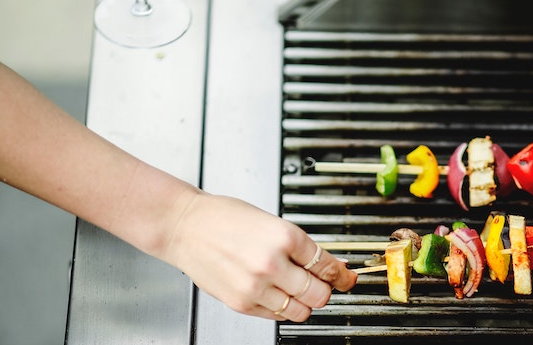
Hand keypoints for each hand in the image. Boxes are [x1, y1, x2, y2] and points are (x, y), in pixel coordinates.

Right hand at [162, 192, 357, 321]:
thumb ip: (300, 246)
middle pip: (320, 293)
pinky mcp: (242, 303)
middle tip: (325, 284)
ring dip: (306, 302)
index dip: (341, 273)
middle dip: (326, 290)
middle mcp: (273, 263)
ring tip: (299, 289)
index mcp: (285, 235)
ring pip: (301, 310)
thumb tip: (328, 265)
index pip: (327, 264)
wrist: (186, 227)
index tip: (346, 277)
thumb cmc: (225, 218)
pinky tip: (278, 293)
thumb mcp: (271, 222)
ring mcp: (257, 286)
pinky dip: (284, 308)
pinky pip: (277, 315)